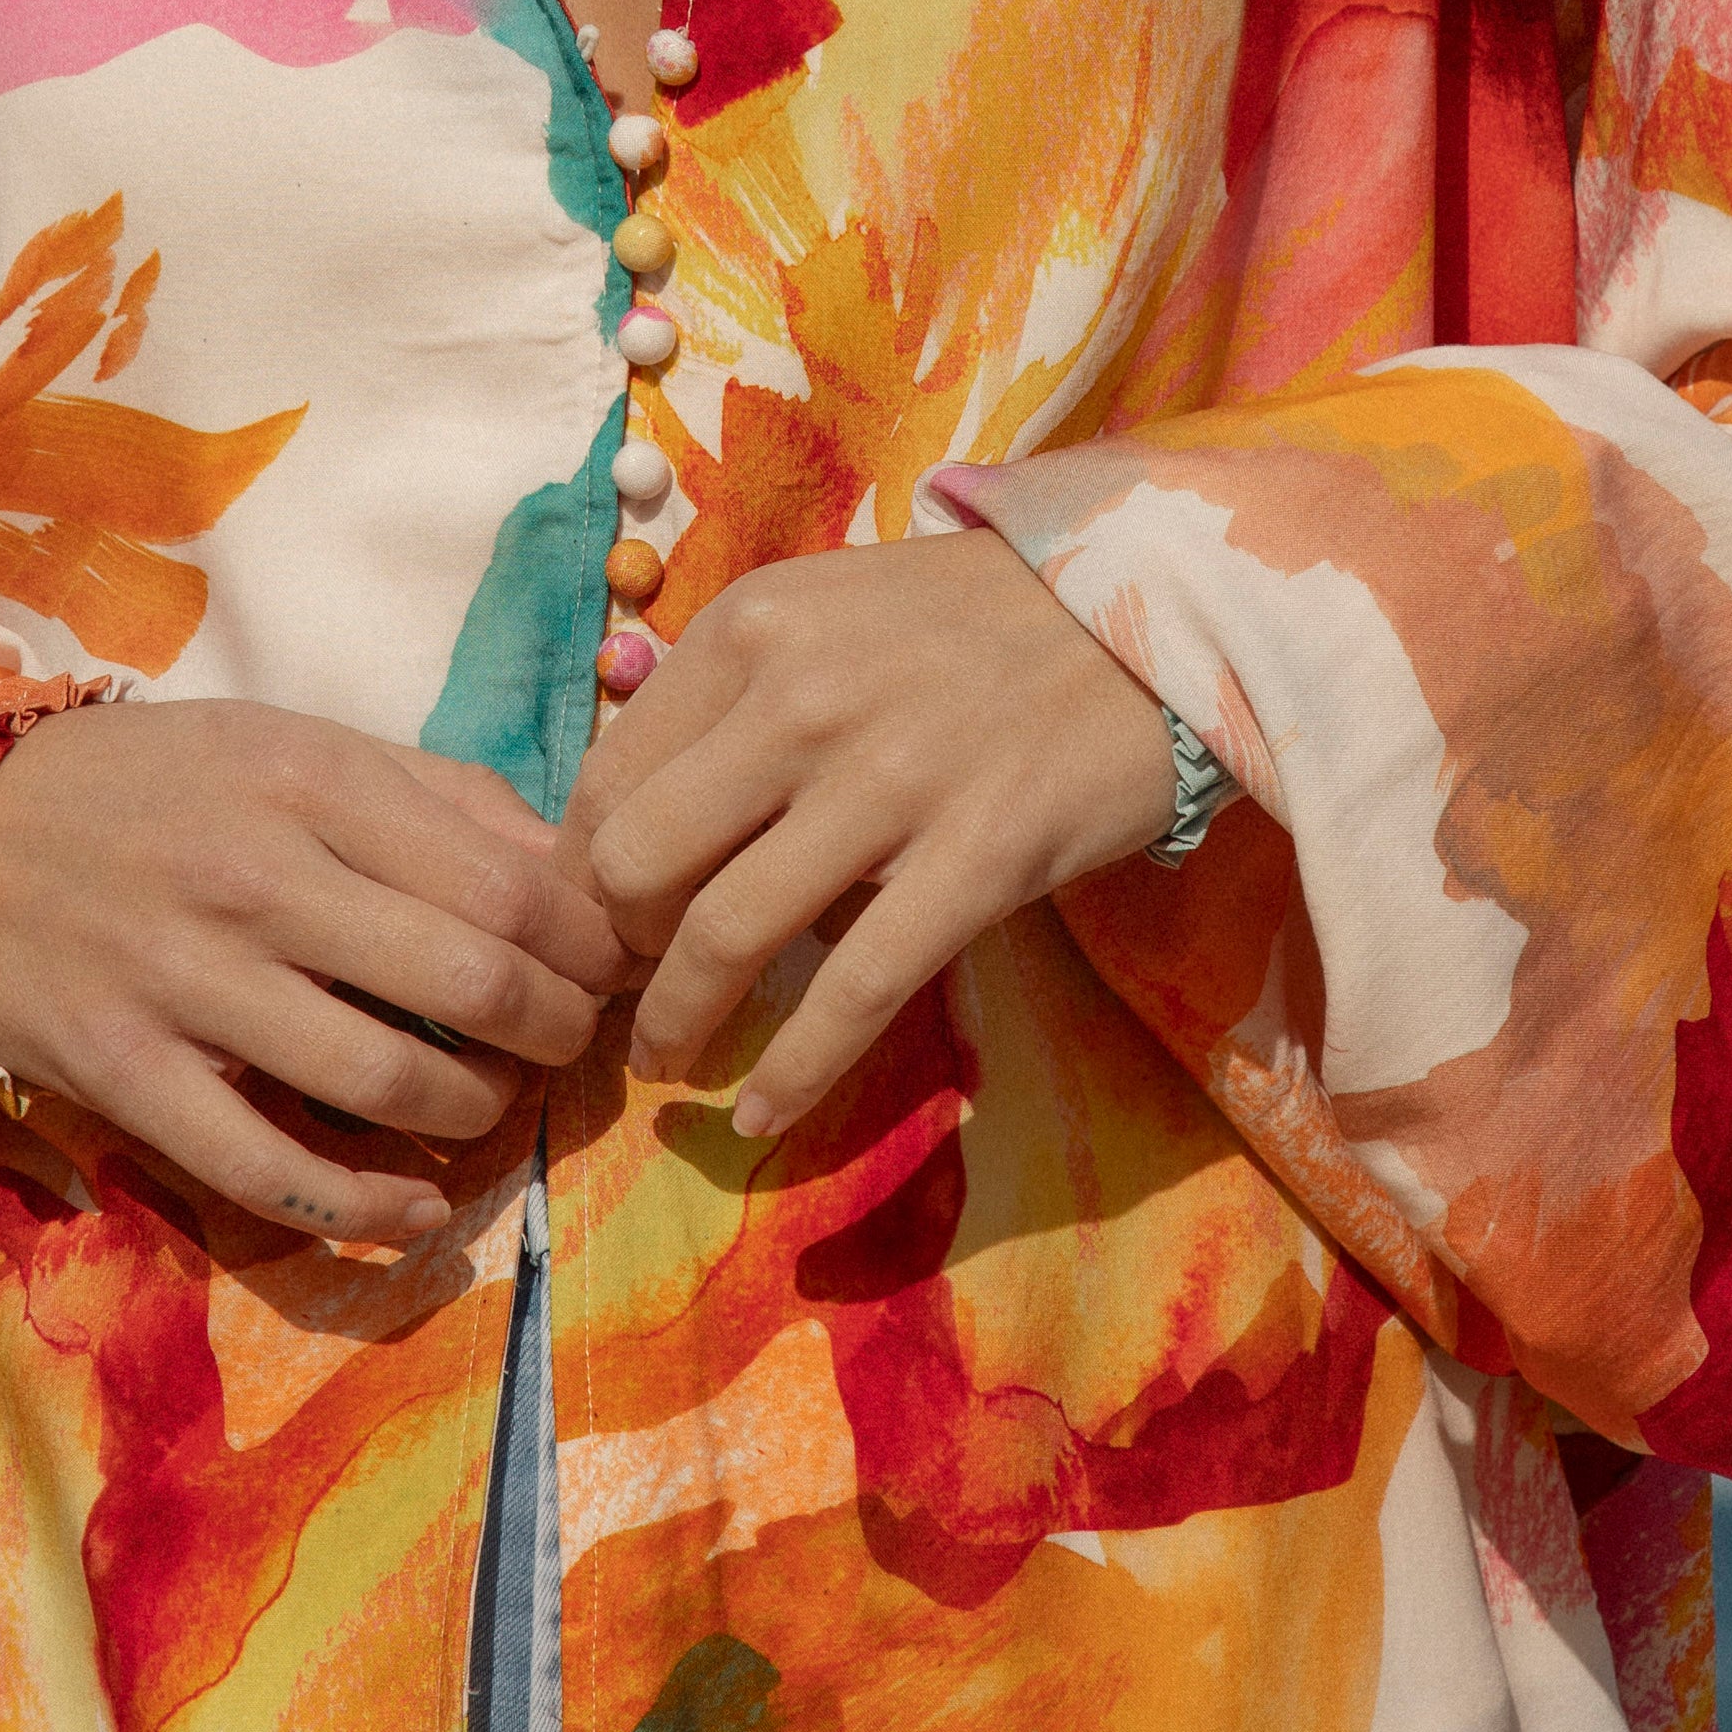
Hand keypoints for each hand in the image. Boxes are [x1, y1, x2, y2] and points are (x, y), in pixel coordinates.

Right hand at [0, 702, 631, 1245]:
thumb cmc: (169, 784)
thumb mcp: (304, 747)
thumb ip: (445, 800)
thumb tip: (580, 872)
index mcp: (312, 784)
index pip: (509, 885)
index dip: (589, 944)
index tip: (611, 967)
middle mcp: (255, 879)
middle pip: (470, 981)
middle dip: (556, 1028)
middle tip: (571, 1039)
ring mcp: (185, 985)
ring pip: (384, 1081)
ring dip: (474, 1109)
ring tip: (488, 1099)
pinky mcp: (127, 1075)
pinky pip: (266, 1172)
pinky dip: (365, 1209)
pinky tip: (420, 1207)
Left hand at [563, 533, 1179, 1149]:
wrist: (1150, 615)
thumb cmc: (974, 626)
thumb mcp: (828, 616)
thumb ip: (735, 703)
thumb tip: (644, 832)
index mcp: (751, 629)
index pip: (605, 778)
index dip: (581, 876)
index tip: (597, 926)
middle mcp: (800, 698)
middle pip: (636, 863)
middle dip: (613, 951)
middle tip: (630, 990)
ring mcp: (890, 779)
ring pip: (724, 935)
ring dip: (676, 1024)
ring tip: (669, 1062)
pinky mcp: (979, 855)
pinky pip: (855, 990)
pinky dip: (793, 1071)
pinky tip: (761, 1116)